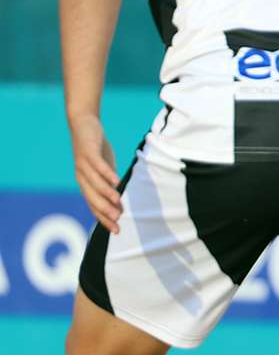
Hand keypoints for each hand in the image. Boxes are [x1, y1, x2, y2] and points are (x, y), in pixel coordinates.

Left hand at [69, 115, 121, 233]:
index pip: (94, 206)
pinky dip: (108, 175)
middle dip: (105, 211)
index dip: (104, 219)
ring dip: (107, 195)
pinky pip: (99, 167)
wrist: (83, 124)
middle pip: (93, 198)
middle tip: (118, 221)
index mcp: (85, 183)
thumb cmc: (95, 148)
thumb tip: (120, 197)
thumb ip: (109, 182)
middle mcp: (82, 177)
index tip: (116, 230)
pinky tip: (117, 182)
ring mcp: (84, 165)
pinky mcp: (89, 153)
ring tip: (119, 203)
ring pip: (95, 184)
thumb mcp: (103, 168)